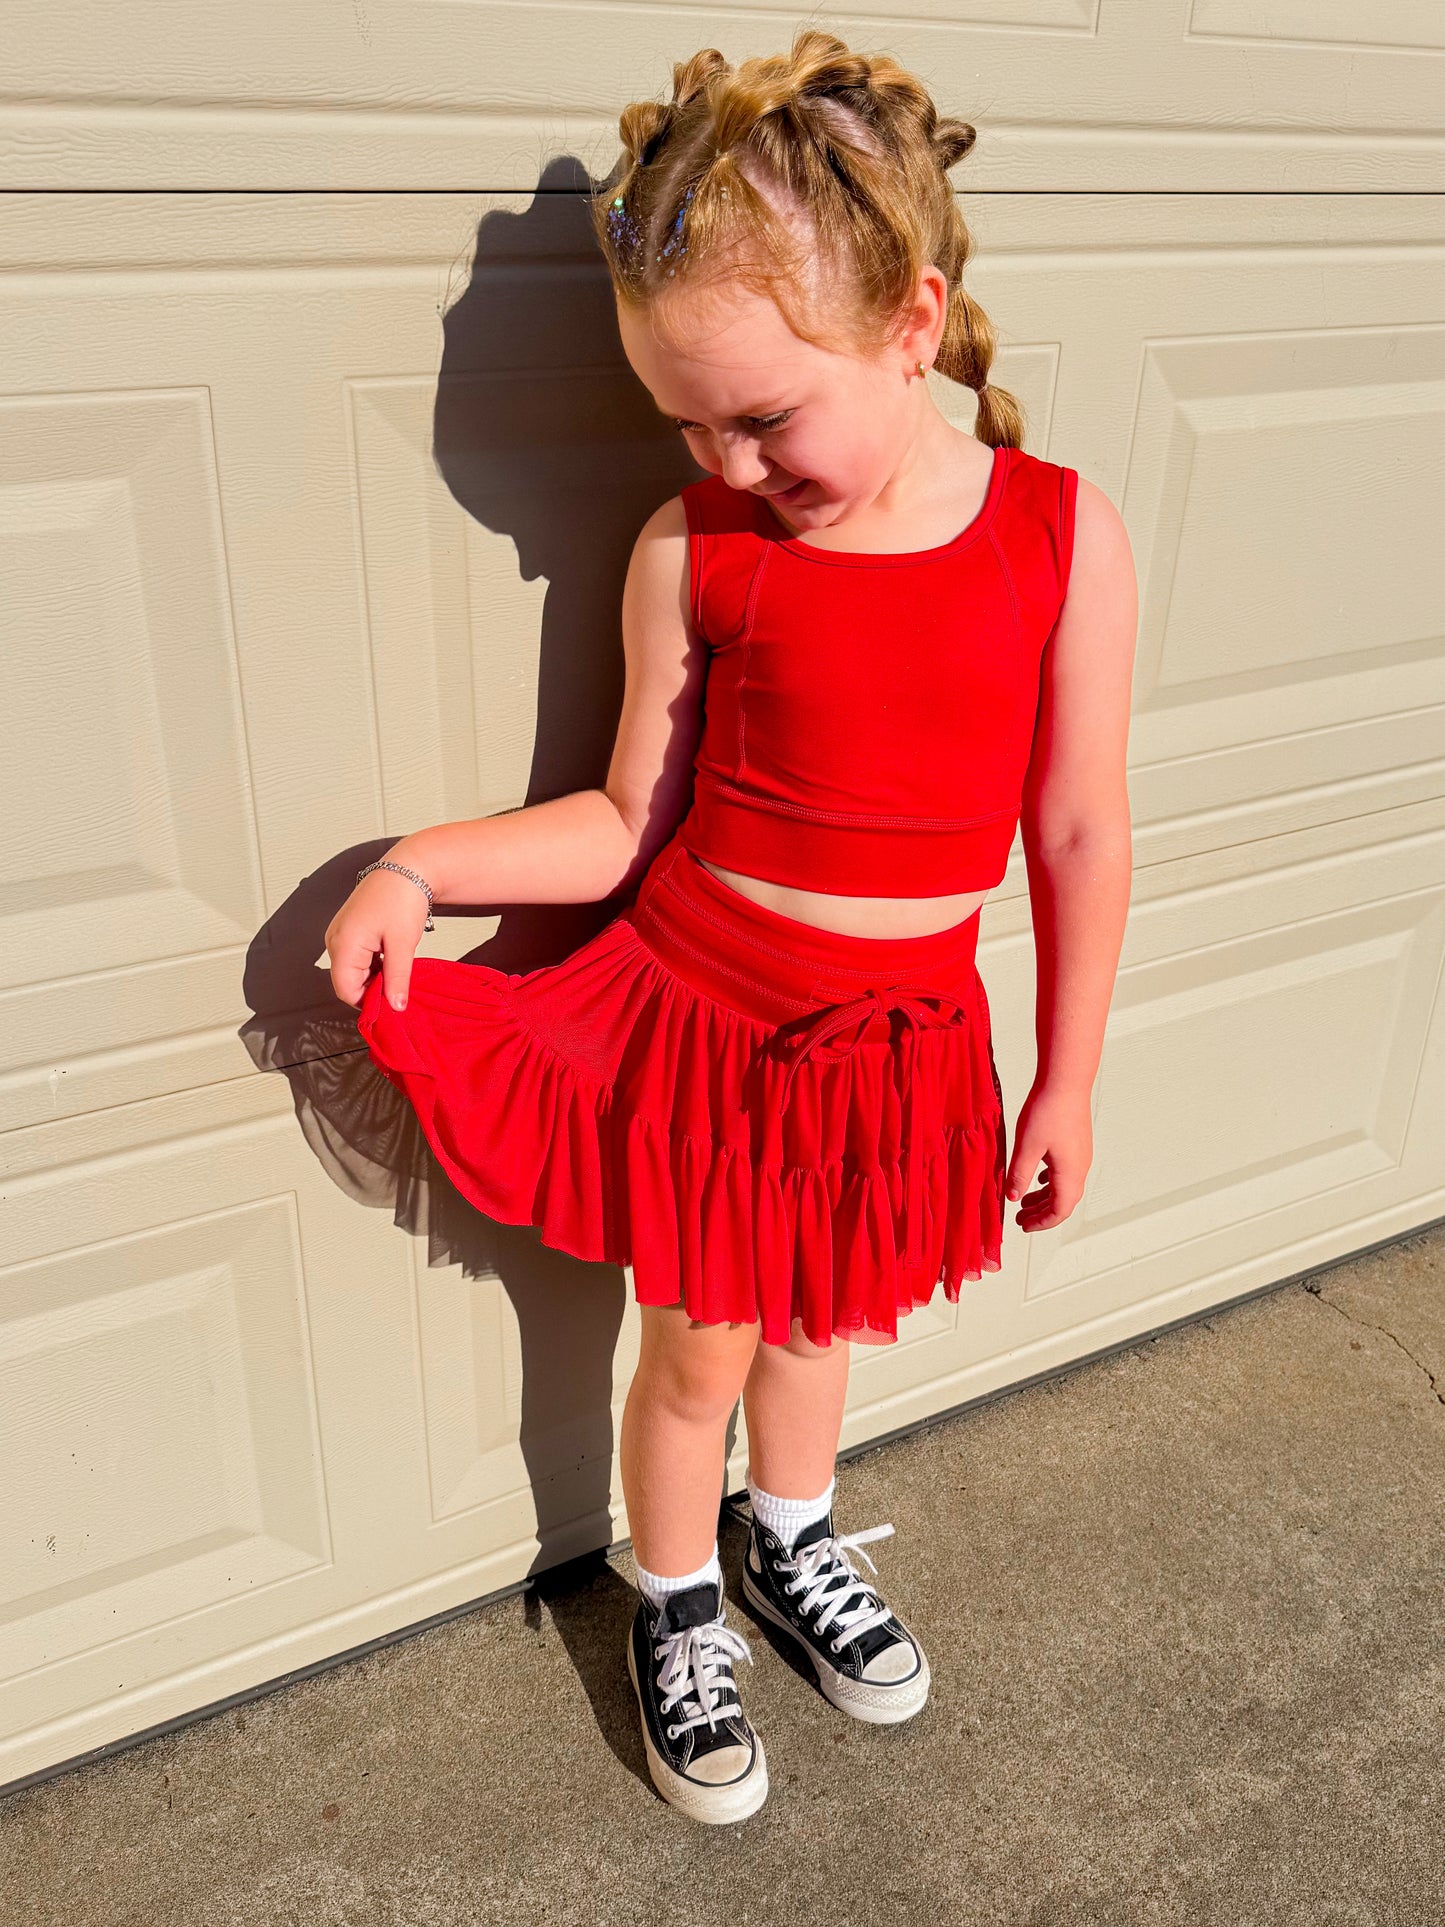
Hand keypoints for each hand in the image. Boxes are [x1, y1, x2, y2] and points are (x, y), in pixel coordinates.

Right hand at [325, 868, 431, 1010]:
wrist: (408, 868)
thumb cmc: (402, 897)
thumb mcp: (403, 944)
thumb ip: (397, 979)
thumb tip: (395, 1006)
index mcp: (343, 944)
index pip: (346, 991)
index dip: (368, 1003)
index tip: (391, 1006)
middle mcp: (336, 939)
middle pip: (348, 982)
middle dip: (373, 989)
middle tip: (399, 987)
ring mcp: (341, 933)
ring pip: (353, 971)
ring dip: (375, 976)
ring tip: (398, 967)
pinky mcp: (349, 929)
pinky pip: (356, 957)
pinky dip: (374, 964)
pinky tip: (392, 957)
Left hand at [1003, 1079, 1092, 1230]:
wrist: (1066, 1081)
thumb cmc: (1048, 1111)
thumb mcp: (1026, 1147)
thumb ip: (1018, 1176)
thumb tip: (1012, 1198)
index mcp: (1069, 1174)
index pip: (1059, 1211)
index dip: (1041, 1223)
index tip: (1023, 1226)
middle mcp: (1080, 1168)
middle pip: (1063, 1201)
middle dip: (1041, 1212)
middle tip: (1019, 1218)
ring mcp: (1080, 1155)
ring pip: (1064, 1186)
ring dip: (1044, 1196)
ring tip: (1023, 1199)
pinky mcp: (1076, 1143)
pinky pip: (1065, 1171)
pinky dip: (1049, 1181)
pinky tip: (1036, 1176)